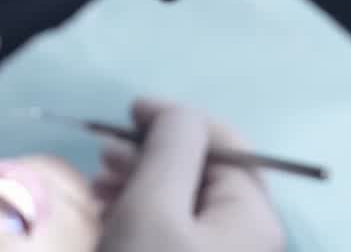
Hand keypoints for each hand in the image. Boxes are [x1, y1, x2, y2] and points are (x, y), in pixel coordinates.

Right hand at [95, 103, 284, 251]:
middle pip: (202, 174)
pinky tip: (109, 221)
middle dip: (152, 155)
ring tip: (98, 189)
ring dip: (141, 185)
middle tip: (103, 153)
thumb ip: (172, 147)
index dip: (178, 119)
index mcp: (252, 215)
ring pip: (184, 204)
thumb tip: (181, 116)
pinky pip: (176, 235)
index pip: (224, 143)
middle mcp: (248, 239)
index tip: (130, 111)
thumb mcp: (152, 207)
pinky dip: (144, 219)